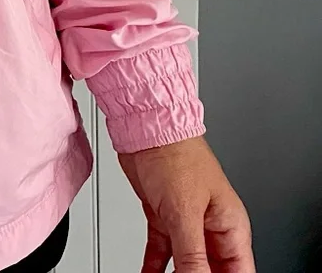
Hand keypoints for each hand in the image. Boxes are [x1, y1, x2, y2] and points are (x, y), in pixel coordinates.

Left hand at [119, 136, 253, 271]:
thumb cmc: (175, 152)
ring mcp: (186, 221)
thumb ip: (192, 254)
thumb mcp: (185, 211)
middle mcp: (211, 226)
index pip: (239, 272)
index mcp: (230, 225)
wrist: (145, 126)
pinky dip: (154, 265)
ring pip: (185, 263)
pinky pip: (162, 250)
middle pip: (212, 270)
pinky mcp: (163, 215)